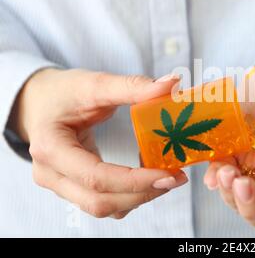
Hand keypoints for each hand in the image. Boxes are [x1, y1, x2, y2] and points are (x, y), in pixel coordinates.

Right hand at [10, 68, 186, 218]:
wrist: (39, 102)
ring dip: (138, 197)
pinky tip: (148, 177)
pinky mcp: (72, 187)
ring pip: (102, 207)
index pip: (95, 177)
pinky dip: (129, 195)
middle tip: (176, 178)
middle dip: (142, 193)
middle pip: (99, 202)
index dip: (135, 181)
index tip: (168, 173)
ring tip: (167, 177)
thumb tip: (173, 84)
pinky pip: (103, 202)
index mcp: (51, 148)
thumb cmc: (63, 92)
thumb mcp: (94, 84)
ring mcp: (59, 185)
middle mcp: (50, 174)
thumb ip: (132, 86)